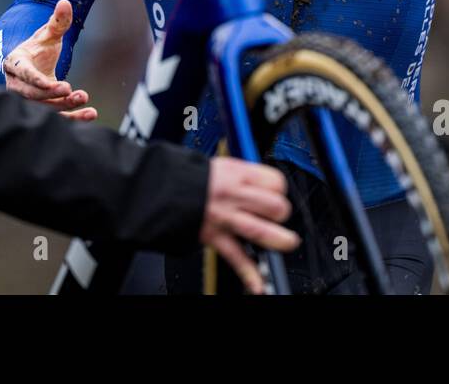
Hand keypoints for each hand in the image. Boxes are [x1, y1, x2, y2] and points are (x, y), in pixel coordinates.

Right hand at [3, 0, 96, 120]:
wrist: (32, 65)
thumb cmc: (38, 49)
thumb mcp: (47, 35)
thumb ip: (57, 22)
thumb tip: (65, 3)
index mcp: (15, 64)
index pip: (24, 74)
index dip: (37, 81)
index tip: (53, 85)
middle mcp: (18, 85)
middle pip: (31, 95)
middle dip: (51, 95)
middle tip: (71, 91)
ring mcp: (29, 100)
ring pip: (44, 108)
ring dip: (65, 107)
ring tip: (84, 99)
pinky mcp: (42, 110)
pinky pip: (56, 117)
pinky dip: (73, 117)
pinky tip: (90, 114)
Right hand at [200, 158, 299, 293]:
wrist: (161, 190)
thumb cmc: (190, 177)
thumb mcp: (222, 166)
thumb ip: (244, 177)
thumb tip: (263, 187)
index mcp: (237, 175)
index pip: (275, 182)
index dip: (280, 190)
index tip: (277, 195)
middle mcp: (234, 197)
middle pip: (274, 206)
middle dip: (281, 214)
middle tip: (276, 217)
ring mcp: (226, 218)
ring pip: (261, 231)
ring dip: (279, 240)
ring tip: (286, 243)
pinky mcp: (215, 238)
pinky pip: (236, 257)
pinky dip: (249, 273)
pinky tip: (258, 284)